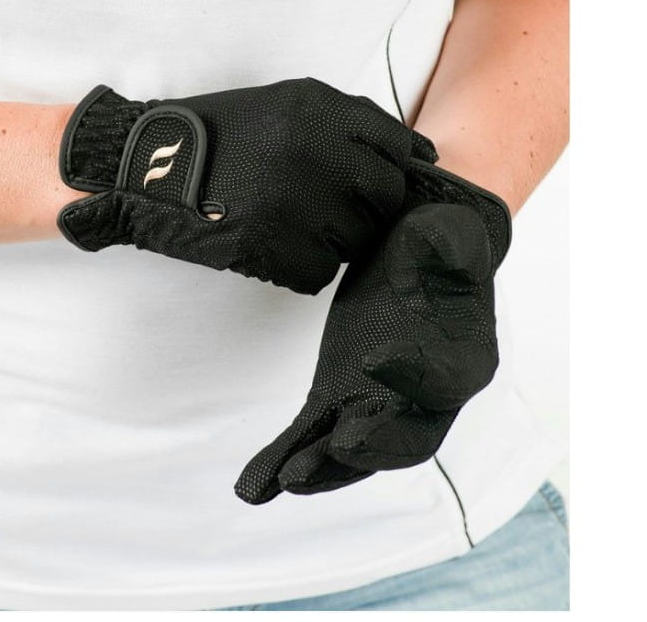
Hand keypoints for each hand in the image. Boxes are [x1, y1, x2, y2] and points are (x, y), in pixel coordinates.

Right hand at [57, 78, 434, 293]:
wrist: (146, 167)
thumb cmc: (217, 138)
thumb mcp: (282, 106)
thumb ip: (346, 123)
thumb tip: (416, 151)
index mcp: (318, 108)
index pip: (397, 144)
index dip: (393, 169)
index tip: (378, 185)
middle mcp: (313, 150)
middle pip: (385, 197)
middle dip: (367, 211)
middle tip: (329, 212)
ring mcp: (294, 200)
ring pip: (356, 241)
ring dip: (332, 242)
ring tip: (290, 227)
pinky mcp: (272, 245)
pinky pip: (319, 273)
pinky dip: (301, 268)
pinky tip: (270, 247)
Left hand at [234, 159, 510, 502]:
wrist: (411, 260)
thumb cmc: (436, 249)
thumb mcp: (451, 233)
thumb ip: (455, 244)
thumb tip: (445, 239)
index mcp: (464, 361)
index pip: (444, 382)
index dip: (414, 377)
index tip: (372, 358)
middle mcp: (422, 397)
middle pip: (405, 439)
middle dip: (373, 446)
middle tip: (337, 447)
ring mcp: (374, 403)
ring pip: (353, 449)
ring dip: (323, 469)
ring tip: (287, 479)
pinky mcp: (335, 397)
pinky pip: (310, 435)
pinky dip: (283, 460)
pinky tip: (255, 486)